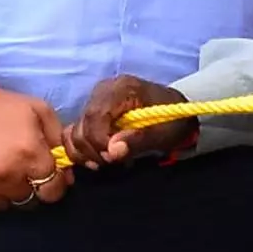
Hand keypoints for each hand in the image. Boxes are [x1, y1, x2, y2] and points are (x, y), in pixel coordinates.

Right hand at [0, 79, 67, 211]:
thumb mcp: (36, 109)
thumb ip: (57, 139)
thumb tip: (66, 173)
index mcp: (28, 154)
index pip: (53, 190)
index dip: (54, 184)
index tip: (47, 176)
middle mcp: (6, 176)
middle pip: (30, 201)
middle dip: (31, 187)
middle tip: (22, 171)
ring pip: (7, 206)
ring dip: (8, 194)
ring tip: (1, 173)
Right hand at [69, 75, 193, 168]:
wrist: (177, 113)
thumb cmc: (172, 121)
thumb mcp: (162, 133)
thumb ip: (137, 140)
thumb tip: (112, 151)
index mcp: (122, 90)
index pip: (95, 117)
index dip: (99, 142)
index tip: (114, 157)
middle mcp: (104, 90)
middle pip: (82, 125)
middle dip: (94, 150)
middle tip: (115, 161)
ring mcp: (96, 100)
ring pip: (75, 131)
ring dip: (87, 152)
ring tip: (109, 160)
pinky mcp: (92, 112)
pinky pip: (76, 132)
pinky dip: (82, 148)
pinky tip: (98, 157)